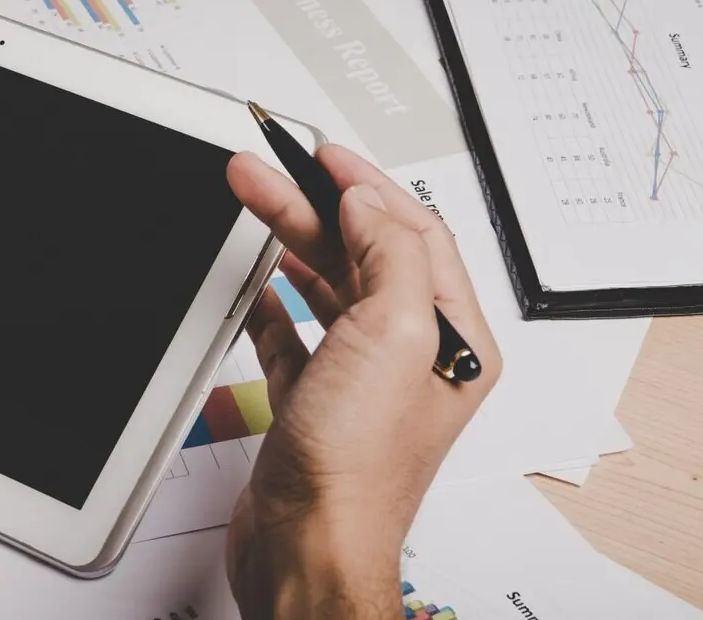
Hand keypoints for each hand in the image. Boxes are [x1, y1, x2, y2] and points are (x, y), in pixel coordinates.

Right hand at [223, 145, 501, 619]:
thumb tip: (370, 203)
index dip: (365, 183)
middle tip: (261, 169)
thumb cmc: (356, 471)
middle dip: (311, 203)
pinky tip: (257, 281)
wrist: (307, 550)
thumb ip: (392, 256)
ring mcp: (361, 379)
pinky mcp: (314, 401)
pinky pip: (295, 333)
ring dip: (290, 239)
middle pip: (362, 251)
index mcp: (450, 336)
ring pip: (327, 284)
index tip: (319, 151)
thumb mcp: (394, 337)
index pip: (414, 232)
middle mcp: (411, 356)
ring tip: (252, 201)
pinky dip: (274, 300)